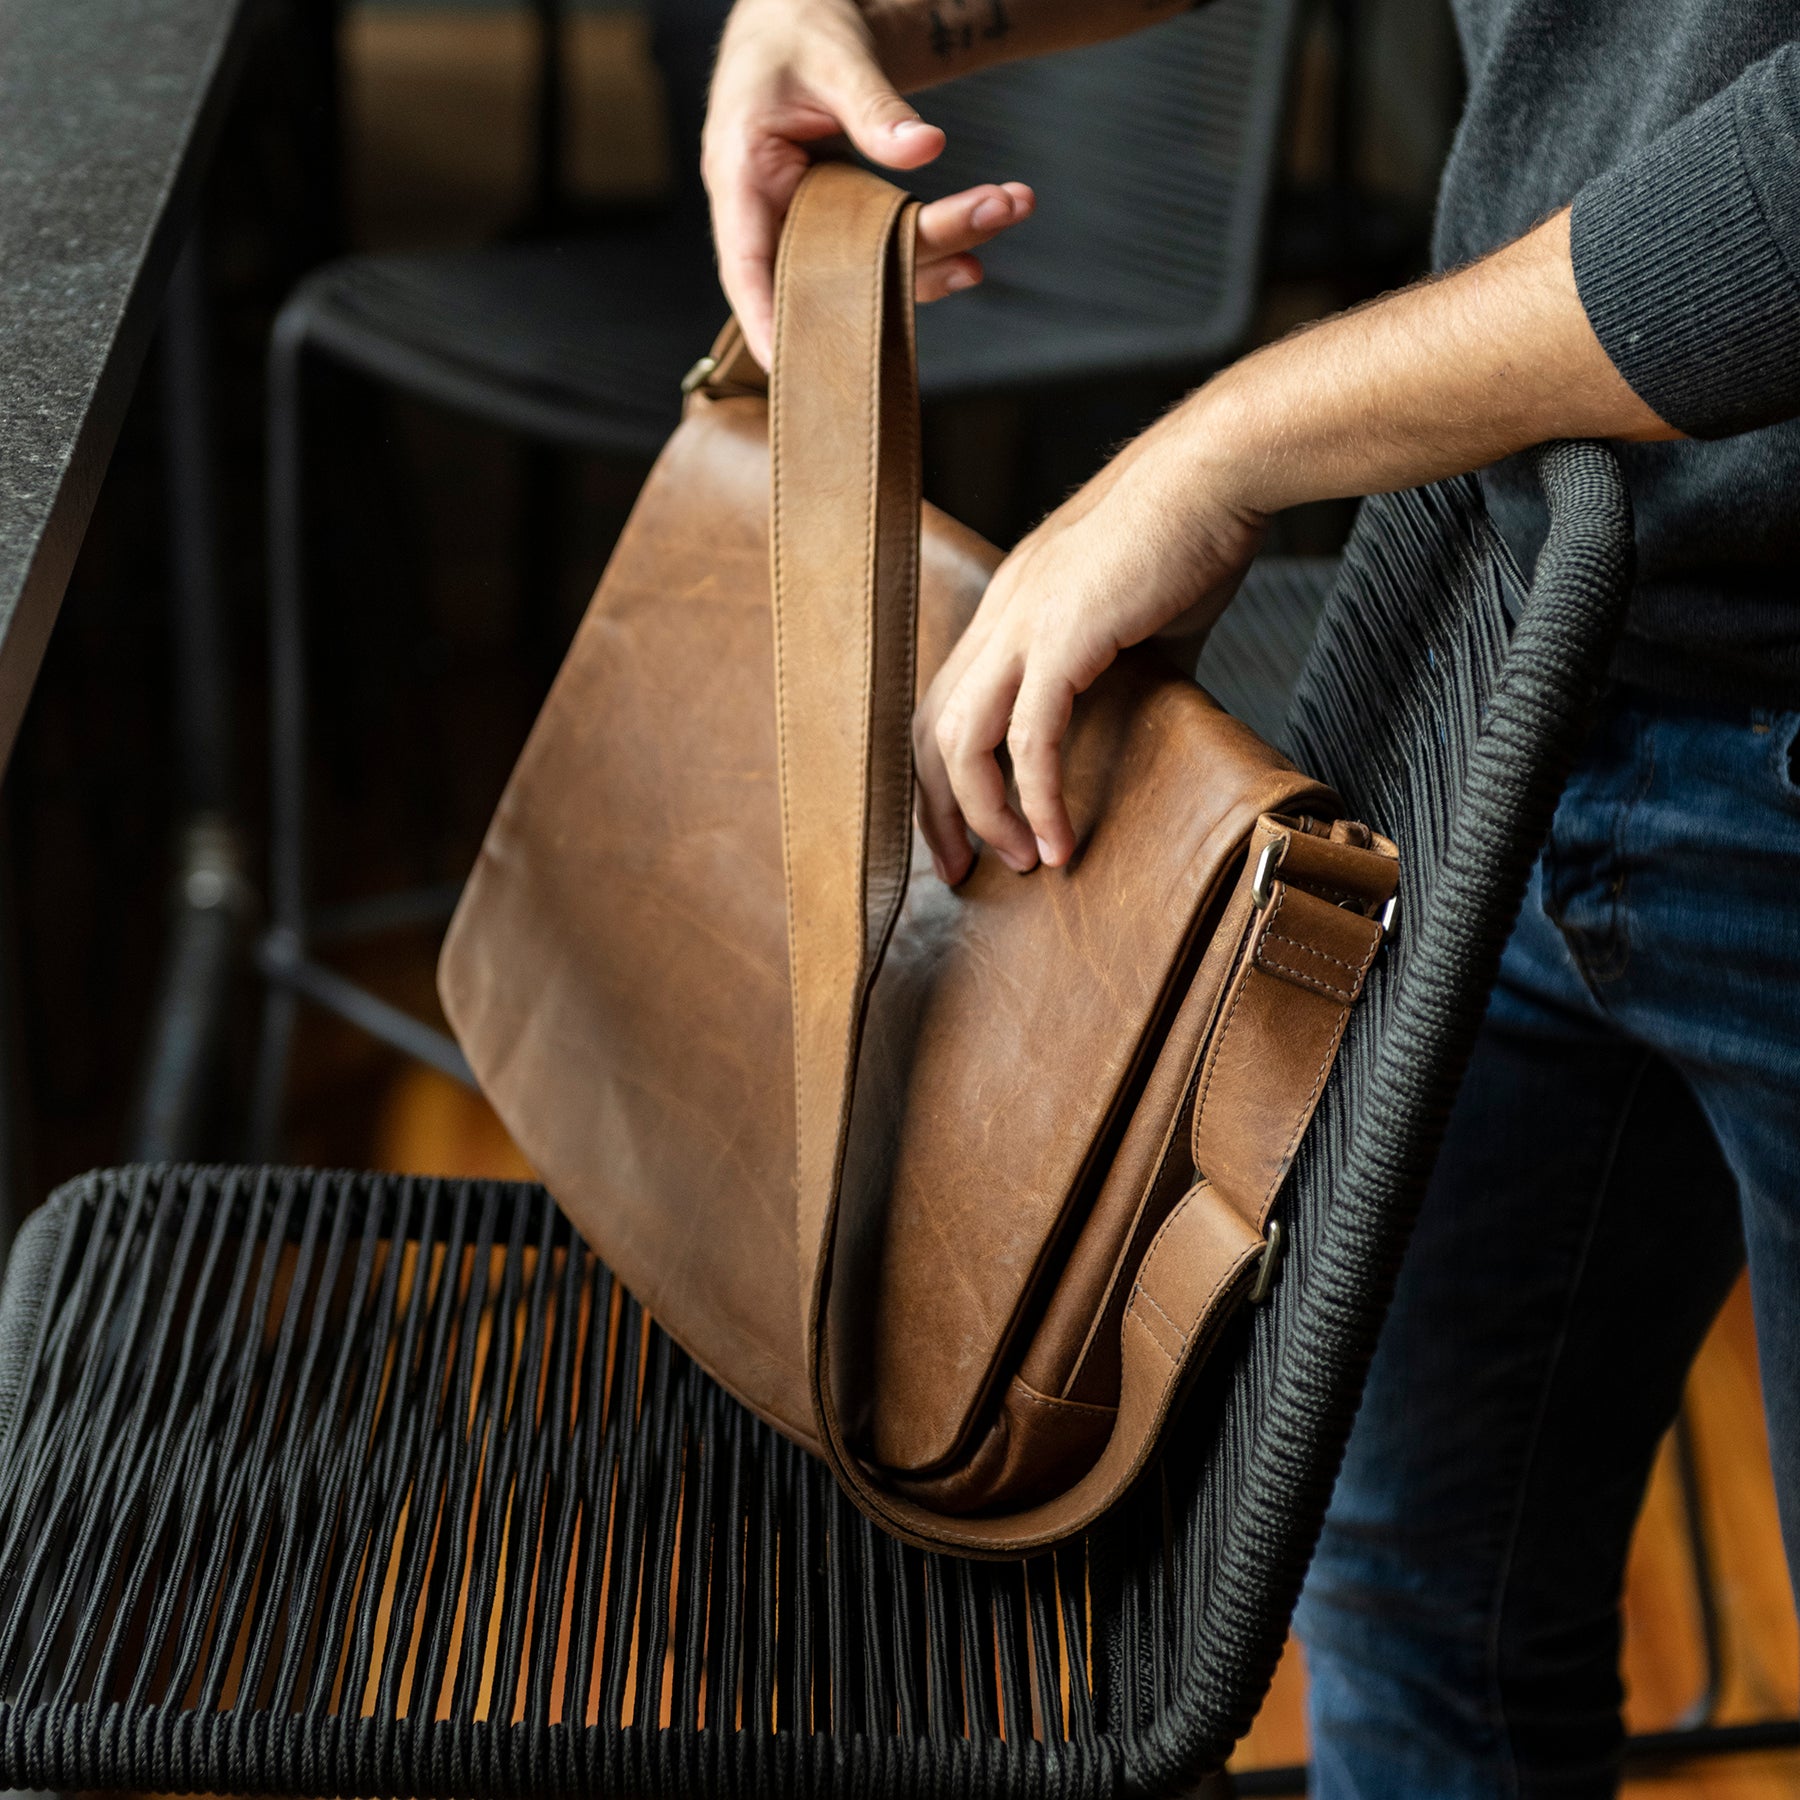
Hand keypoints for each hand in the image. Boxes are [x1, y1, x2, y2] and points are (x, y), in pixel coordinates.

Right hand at [703, 0, 1034, 365]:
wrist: (805, 16)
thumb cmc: (801, 29)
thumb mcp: (833, 58)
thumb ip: (873, 105)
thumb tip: (926, 147)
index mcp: (741, 174)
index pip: (746, 266)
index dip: (766, 321)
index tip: (789, 368)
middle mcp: (771, 211)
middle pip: (829, 273)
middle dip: (906, 271)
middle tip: (977, 253)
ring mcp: (808, 222)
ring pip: (869, 266)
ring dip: (940, 247)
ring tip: (1007, 207)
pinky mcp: (841, 222)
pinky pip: (884, 251)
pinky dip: (934, 246)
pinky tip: (981, 240)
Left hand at [913, 416, 1266, 882]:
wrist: (1219, 472)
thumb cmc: (1192, 533)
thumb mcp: (1145, 619)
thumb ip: (1130, 670)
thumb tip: (1151, 716)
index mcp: (1009, 609)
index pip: (943, 703)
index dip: (940, 774)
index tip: (960, 831)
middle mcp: (998, 616)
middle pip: (928, 729)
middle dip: (933, 811)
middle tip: (956, 871)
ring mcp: (1023, 623)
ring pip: (960, 740)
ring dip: (981, 816)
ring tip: (1018, 863)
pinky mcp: (1063, 637)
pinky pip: (1029, 738)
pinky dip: (1037, 799)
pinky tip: (1057, 840)